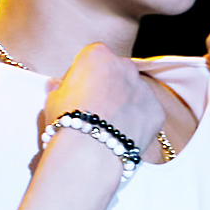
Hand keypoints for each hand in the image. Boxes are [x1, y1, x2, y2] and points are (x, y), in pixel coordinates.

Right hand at [45, 43, 164, 155]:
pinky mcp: (156, 110)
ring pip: (134, 93)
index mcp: (98, 55)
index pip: (92, 59)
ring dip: (124, 105)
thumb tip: (55, 85)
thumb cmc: (67, 123)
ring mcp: (144, 88)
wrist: (90, 153)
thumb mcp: (53, 101)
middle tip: (95, 112)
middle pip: (116, 73)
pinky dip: (138, 122)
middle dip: (108, 88)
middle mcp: (125, 66)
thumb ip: (58, 88)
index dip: (84, 77)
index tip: (78, 93)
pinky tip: (122, 136)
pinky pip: (146, 113)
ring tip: (108, 129)